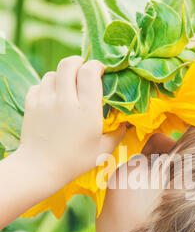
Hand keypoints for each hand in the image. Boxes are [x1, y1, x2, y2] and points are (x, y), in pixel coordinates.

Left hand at [18, 56, 124, 187]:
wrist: (40, 169)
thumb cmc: (75, 161)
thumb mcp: (103, 150)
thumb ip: (117, 134)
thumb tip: (126, 124)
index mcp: (86, 109)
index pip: (90, 72)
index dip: (96, 65)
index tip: (101, 71)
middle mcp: (65, 100)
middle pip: (69, 64)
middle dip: (78, 62)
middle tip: (84, 70)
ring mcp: (45, 101)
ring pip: (53, 73)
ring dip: (63, 76)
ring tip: (68, 86)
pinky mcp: (31, 105)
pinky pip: (38, 85)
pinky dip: (47, 87)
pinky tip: (52, 97)